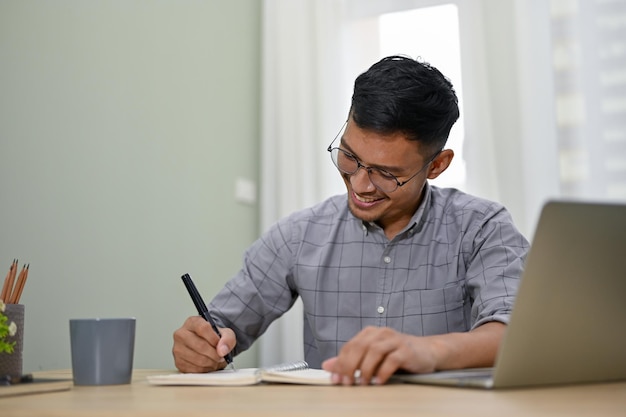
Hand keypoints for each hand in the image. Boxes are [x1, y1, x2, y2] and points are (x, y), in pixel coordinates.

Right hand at [172, 316, 235, 372]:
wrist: (206, 345)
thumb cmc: (213, 337)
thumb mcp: (225, 333)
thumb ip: (227, 339)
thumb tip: (222, 351)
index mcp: (192, 322)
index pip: (203, 328)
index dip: (214, 338)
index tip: (220, 344)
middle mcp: (181, 334)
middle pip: (200, 345)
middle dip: (214, 354)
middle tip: (221, 356)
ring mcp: (177, 349)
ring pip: (197, 359)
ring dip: (211, 363)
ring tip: (215, 360)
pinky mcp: (178, 362)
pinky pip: (194, 369)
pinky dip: (205, 369)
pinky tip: (208, 365)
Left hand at [321, 326, 436, 384]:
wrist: (427, 351)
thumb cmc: (398, 354)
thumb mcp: (372, 357)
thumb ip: (350, 360)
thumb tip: (328, 365)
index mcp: (370, 333)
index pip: (350, 346)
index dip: (340, 363)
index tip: (336, 379)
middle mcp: (381, 333)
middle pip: (360, 347)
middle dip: (350, 366)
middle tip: (347, 382)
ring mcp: (395, 340)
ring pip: (374, 351)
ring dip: (366, 369)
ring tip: (363, 383)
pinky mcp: (406, 350)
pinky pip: (392, 359)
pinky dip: (383, 371)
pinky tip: (379, 381)